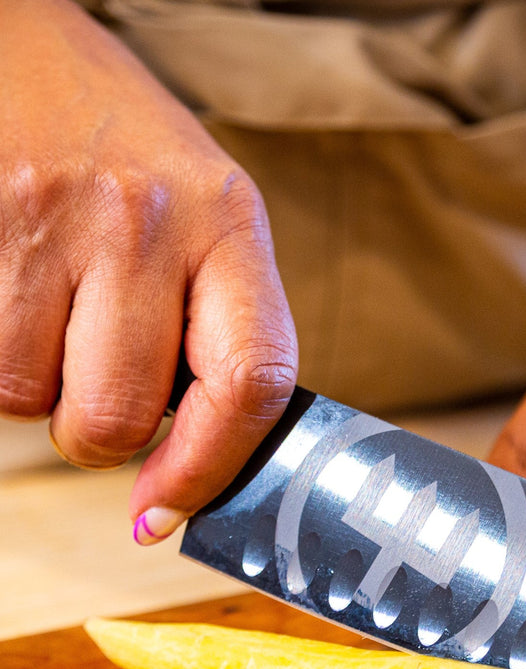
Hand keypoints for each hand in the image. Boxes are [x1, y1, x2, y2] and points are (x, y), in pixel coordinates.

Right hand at [0, 1, 296, 540]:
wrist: (18, 41)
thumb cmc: (123, 151)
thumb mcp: (205, 219)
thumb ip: (217, 328)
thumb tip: (188, 465)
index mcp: (231, 224)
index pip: (250, 382)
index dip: (210, 468)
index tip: (165, 513)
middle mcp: (148, 219)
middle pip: (117, 417)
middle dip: (96, 431)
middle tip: (91, 372)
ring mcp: (50, 216)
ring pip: (28, 400)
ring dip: (34, 385)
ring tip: (48, 307)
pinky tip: (10, 290)